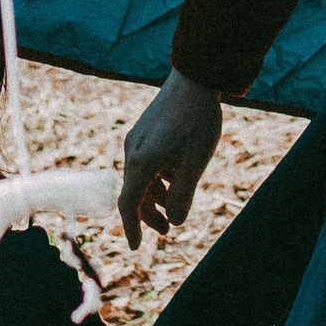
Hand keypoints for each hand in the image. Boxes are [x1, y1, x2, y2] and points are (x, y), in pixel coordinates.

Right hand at [120, 70, 222, 248]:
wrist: (194, 77)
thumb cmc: (197, 121)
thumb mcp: (195, 162)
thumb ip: (182, 194)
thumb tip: (174, 222)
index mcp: (141, 162)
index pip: (128, 204)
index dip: (132, 228)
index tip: (136, 248)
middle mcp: (132, 151)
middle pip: (134, 192)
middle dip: (148, 214)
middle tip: (167, 230)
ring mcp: (137, 139)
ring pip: (141, 177)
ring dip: (155, 195)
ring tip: (175, 205)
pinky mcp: (144, 130)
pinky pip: (145, 161)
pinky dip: (157, 176)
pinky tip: (175, 176)